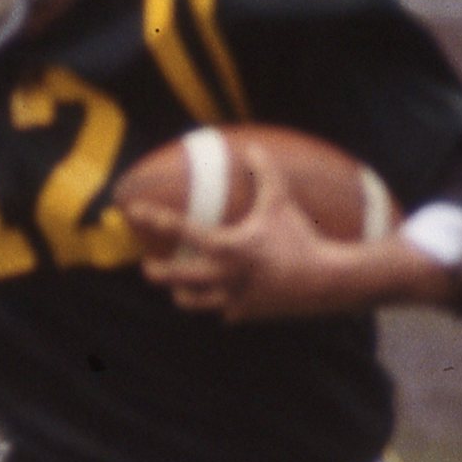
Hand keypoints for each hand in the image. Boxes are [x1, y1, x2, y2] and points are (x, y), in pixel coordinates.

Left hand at [132, 146, 359, 320]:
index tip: (135, 212)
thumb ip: (265, 172)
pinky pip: (225, 311)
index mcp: (228, 246)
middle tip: (147, 265)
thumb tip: (251, 147)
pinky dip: (221, 304)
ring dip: (183, 294)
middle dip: (156, 272)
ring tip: (178, 288)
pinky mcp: (245, 313)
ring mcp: (233, 298)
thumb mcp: (282, 201)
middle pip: (176, 277)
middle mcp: (224, 275)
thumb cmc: (302, 237)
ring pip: (194, 302)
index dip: (156, 218)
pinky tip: (224, 298)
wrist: (327, 280)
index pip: (182, 230)